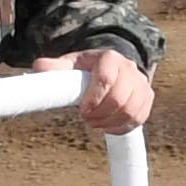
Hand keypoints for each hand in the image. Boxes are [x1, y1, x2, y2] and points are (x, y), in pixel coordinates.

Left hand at [33, 47, 153, 135]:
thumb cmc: (87, 69)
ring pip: (131, 111)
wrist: (113, 68)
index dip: (94, 99)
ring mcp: (142, 84)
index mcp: (110, 58)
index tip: (82, 111)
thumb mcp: (71, 65)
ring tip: (95, 122)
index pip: (106, 79)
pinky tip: (108, 126)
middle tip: (87, 118)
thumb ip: (56, 68)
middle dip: (101, 114)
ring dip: (110, 122)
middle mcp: (130, 69)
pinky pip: (138, 119)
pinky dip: (122, 127)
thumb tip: (38, 67)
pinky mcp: (147, 98)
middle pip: (120, 98)